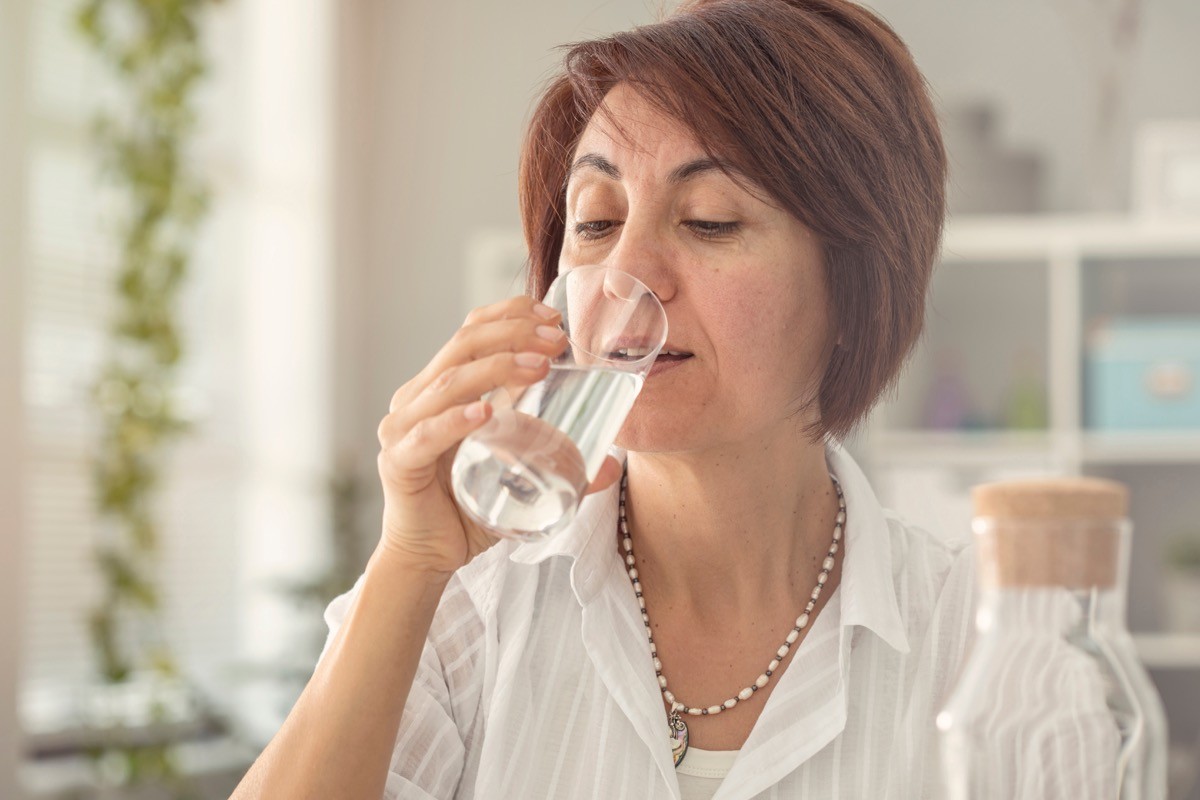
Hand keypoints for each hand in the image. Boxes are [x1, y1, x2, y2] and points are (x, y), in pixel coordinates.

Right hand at [374, 295, 622, 578]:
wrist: (429, 556)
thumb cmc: (469, 509)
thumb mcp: (518, 476)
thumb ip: (558, 466)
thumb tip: (611, 465)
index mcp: (441, 388)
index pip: (471, 332)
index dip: (510, 314)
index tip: (554, 317)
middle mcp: (417, 398)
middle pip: (463, 346)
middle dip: (514, 335)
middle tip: (557, 341)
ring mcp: (403, 428)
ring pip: (450, 382)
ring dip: (496, 367)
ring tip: (537, 366)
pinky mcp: (399, 463)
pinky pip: (426, 435)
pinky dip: (454, 421)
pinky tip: (484, 414)